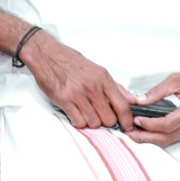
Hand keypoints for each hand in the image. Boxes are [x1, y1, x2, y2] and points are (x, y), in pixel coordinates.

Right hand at [19, 32, 136, 130]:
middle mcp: (92, 86)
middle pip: (109, 119)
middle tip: (99, 115)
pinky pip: (79, 122)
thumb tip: (132, 99)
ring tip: (86, 112)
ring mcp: (78, 94)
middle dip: (106, 121)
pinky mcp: (64, 100)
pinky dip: (79, 122)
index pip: (122, 105)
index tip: (127, 126)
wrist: (46, 54)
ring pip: (94, 123)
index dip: (127, 120)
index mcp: (103, 78)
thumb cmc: (71, 62)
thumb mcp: (96, 69)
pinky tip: (76, 113)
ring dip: (91, 122)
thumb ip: (115, 86)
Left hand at [128, 64, 179, 146]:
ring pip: (171, 140)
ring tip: (135, 134)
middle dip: (147, 137)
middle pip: (167, 137)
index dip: (150, 125)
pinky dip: (161, 137)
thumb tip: (140, 101)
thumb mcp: (176, 80)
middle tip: (129, 134)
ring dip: (152, 139)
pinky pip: (176, 138)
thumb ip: (157, 92)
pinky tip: (149, 132)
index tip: (136, 120)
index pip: (167, 125)